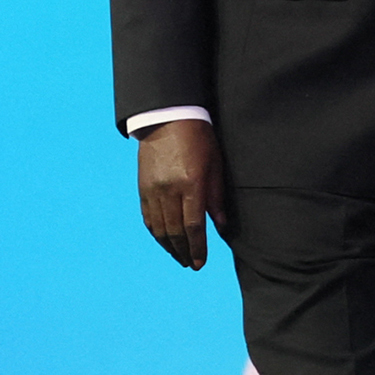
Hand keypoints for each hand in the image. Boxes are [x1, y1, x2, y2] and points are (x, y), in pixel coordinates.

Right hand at [136, 119, 226, 269]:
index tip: (201, 262)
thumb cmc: (200, 140)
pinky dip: (156, 234)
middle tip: (192, 265)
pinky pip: (148, 218)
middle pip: (175, 231)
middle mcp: (168, 191)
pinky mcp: (142, 190)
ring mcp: (152, 191)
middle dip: (184, 252)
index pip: (193, 226)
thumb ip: (217, 197)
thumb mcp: (216, 165)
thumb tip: (221, 226)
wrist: (168, 120)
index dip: (198, 247)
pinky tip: (165, 242)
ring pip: (159, 229)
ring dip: (169, 247)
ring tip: (180, 258)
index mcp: (190, 184)